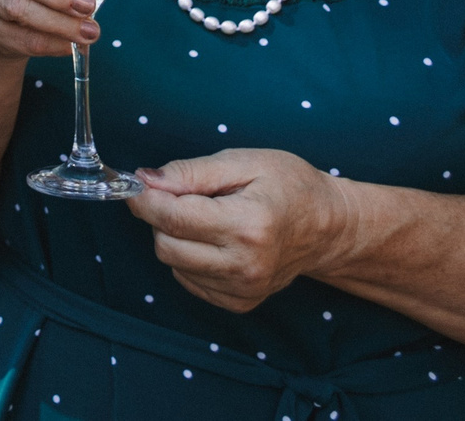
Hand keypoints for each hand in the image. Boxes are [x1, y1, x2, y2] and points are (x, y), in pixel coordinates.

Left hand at [129, 149, 350, 311]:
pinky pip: (189, 280)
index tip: (135, 184)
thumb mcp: (243, 162)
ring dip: (175, 237)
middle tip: (182, 196)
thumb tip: (146, 181)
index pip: (173, 218)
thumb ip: (190, 172)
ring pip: (173, 263)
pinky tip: (214, 241)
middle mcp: (246, 265)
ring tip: (206, 217)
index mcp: (248, 225)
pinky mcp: (241, 302)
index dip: (144, 199)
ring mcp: (245, 289)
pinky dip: (189, 258)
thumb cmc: (289, 186)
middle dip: (161, 217)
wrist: (329, 226)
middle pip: (166, 245)